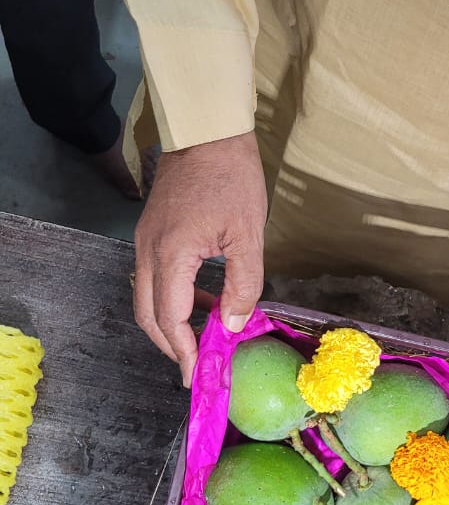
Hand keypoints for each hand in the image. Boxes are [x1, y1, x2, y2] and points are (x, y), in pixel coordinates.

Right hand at [132, 130, 267, 385]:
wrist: (207, 131)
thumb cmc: (231, 177)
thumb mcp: (248, 234)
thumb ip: (243, 284)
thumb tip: (233, 325)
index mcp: (170, 255)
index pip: (170, 318)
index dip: (184, 350)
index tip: (198, 373)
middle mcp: (148, 251)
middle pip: (149, 315)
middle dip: (171, 345)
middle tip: (196, 365)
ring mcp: (144, 241)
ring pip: (147, 298)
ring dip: (172, 322)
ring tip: (206, 336)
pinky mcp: (150, 233)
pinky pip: (154, 278)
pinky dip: (173, 299)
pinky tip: (204, 301)